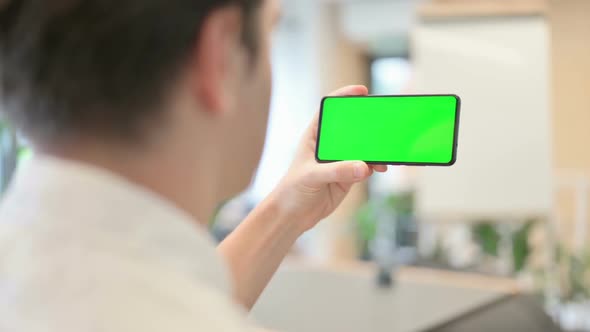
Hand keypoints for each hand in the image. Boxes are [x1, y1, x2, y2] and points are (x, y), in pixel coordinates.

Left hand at [270, 85, 387, 232]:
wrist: (293, 216)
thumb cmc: (293, 190)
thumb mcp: (312, 177)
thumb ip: (337, 171)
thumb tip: (363, 167)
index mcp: (315, 135)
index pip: (330, 110)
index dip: (345, 97)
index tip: (362, 91)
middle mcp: (329, 145)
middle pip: (352, 127)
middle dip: (368, 123)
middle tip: (385, 120)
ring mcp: (341, 160)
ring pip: (363, 147)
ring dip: (376, 147)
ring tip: (387, 149)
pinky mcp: (349, 175)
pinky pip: (367, 165)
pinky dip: (377, 165)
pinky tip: (382, 167)